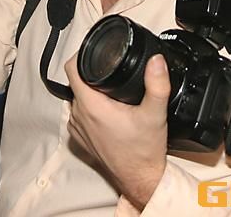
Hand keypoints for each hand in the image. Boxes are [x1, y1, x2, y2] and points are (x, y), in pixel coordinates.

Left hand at [65, 53, 169, 209]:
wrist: (140, 179)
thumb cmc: (144, 152)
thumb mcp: (155, 113)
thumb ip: (157, 84)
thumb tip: (156, 61)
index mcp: (92, 106)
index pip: (73, 68)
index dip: (83, 53)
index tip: (96, 50)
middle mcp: (79, 116)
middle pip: (76, 81)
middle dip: (92, 73)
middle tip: (112, 71)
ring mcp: (77, 128)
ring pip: (78, 97)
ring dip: (91, 92)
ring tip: (112, 91)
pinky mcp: (80, 138)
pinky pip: (80, 114)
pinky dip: (91, 108)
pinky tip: (109, 110)